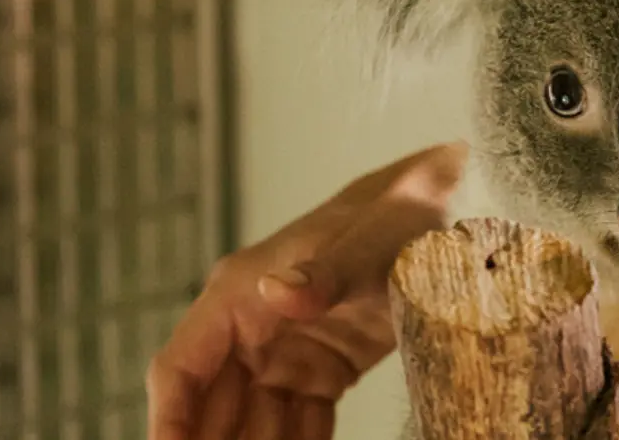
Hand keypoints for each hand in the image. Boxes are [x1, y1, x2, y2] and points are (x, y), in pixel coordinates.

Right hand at [145, 142, 467, 438]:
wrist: (449, 202)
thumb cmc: (401, 212)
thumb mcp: (371, 242)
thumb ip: (327, 271)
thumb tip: (275, 290)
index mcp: (240, 294)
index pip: (180, 370)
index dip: (169, 423)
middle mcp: (252, 327)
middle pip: (213, 410)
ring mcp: (287, 351)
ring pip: (254, 424)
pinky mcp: (324, 368)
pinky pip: (299, 425)